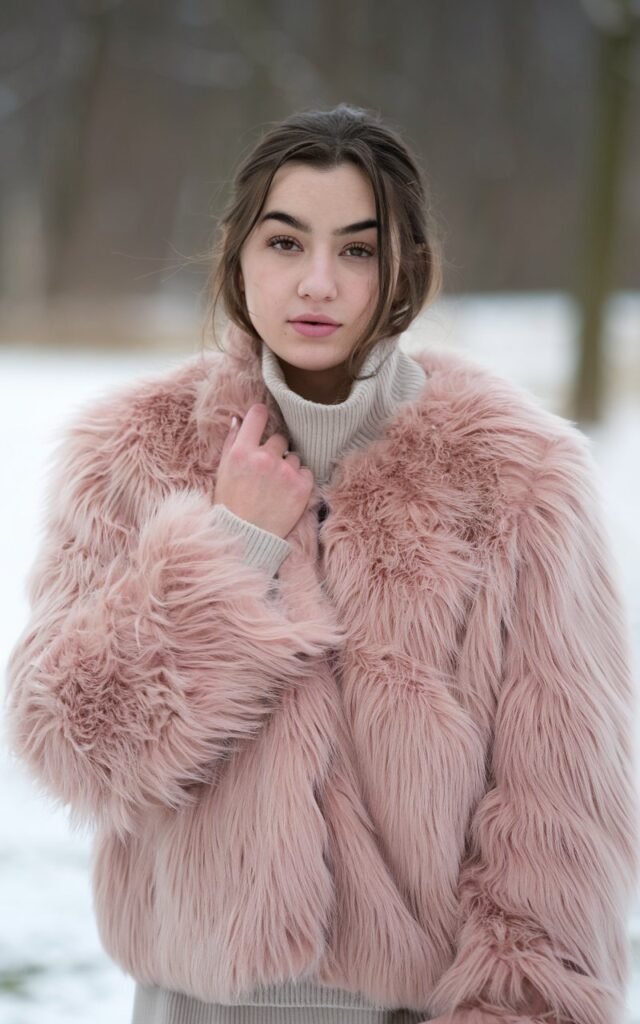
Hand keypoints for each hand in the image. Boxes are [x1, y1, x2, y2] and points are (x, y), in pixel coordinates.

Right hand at [213, 403, 314, 539]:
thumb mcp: (223, 471)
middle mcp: (264, 458)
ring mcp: (285, 472)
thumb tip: (239, 419)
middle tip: (266, 472)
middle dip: (274, 452)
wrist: (246, 538)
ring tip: (276, 486)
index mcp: (241, 452)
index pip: (257, 415)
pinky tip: (287, 493)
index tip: (262, 417)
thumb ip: (231, 442)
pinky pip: (306, 471)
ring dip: (288, 467)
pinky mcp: (302, 486)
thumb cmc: (231, 505)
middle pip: (279, 439)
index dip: (260, 415)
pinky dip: (300, 480)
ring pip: (294, 456)